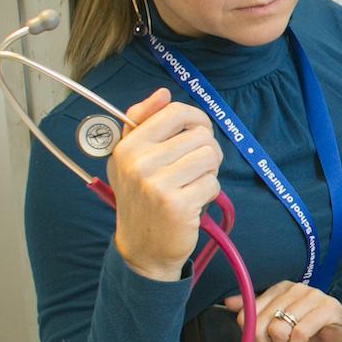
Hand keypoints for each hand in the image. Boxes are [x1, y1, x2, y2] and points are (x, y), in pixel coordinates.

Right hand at [106, 88, 222, 281]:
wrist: (142, 248)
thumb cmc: (142, 197)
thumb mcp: (130, 158)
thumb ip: (142, 121)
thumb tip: (162, 93)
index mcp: (128, 146)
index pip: (176, 112)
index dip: (196, 119)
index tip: (197, 133)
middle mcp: (139, 163)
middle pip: (201, 135)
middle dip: (206, 150)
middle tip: (193, 169)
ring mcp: (157, 185)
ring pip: (211, 157)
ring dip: (208, 172)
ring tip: (192, 183)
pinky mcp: (177, 205)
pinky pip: (213, 184)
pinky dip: (208, 193)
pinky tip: (192, 203)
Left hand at [225, 281, 341, 341]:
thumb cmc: (308, 335)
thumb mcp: (278, 326)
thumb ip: (256, 314)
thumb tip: (229, 303)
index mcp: (281, 289)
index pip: (249, 311)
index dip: (251, 338)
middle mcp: (296, 288)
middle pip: (261, 321)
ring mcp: (314, 296)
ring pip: (278, 327)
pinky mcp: (328, 308)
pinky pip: (299, 332)